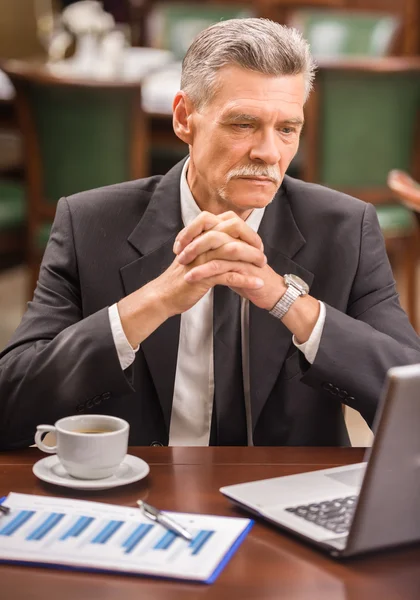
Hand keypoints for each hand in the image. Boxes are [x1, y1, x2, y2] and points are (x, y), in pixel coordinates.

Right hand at [117, 211, 265, 347]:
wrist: (163, 296)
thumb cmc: (181, 278)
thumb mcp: (195, 256)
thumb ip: (208, 246)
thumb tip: (228, 241)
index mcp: (200, 237)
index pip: (227, 223)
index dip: (244, 230)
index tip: (255, 242)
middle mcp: (201, 244)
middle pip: (232, 234)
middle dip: (251, 242)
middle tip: (262, 253)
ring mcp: (201, 259)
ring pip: (233, 252)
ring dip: (251, 259)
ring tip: (263, 267)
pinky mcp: (203, 276)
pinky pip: (229, 275)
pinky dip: (245, 279)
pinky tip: (257, 283)